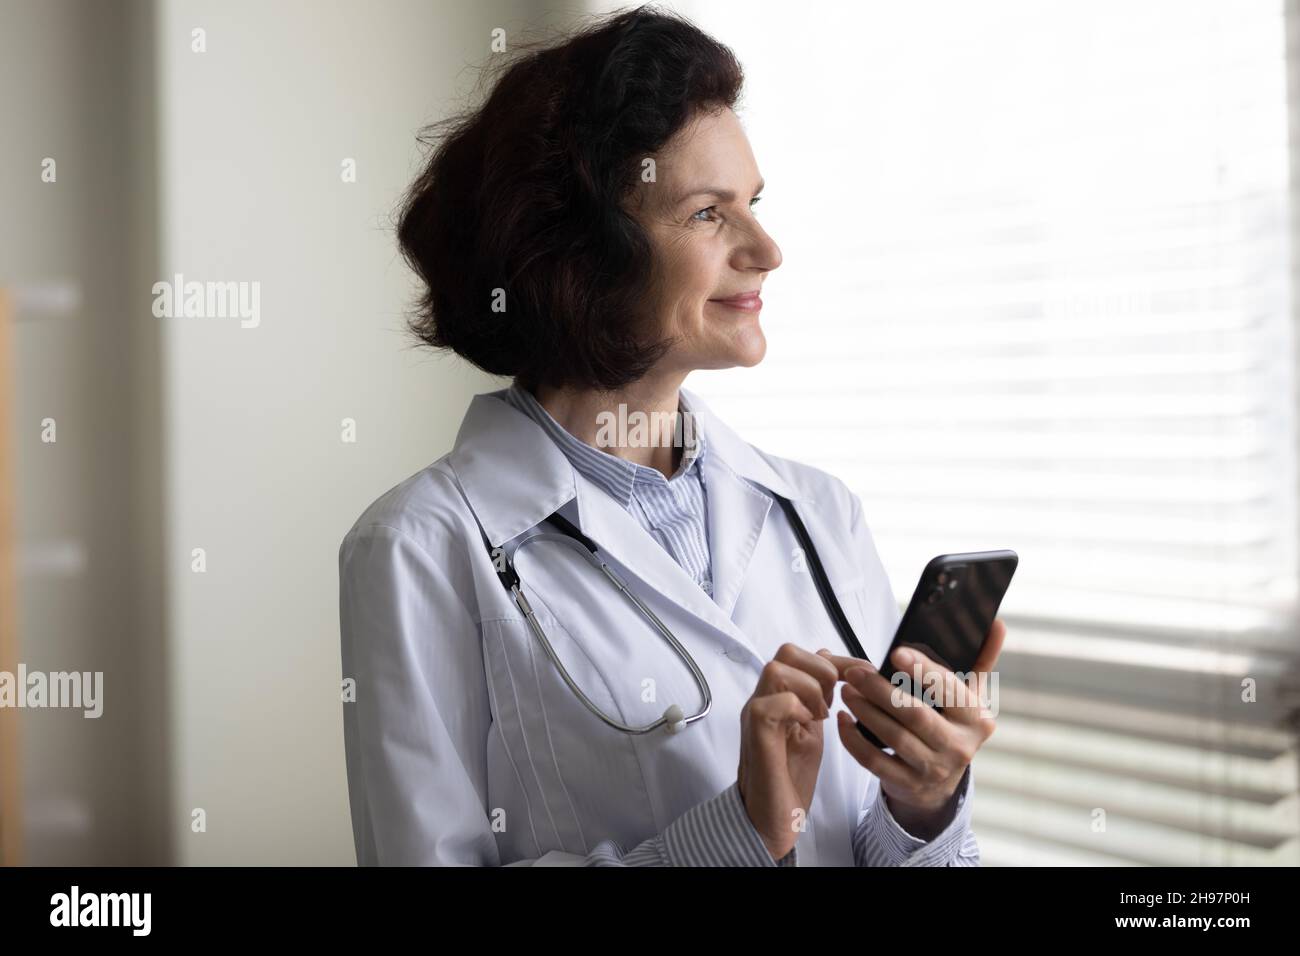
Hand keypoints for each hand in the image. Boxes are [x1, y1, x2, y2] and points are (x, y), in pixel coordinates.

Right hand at [736, 643, 836, 861]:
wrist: (770, 819)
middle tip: (834, 701)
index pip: (800, 655)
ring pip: (775, 670)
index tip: (863, 673)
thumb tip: (829, 661)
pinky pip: (768, 705)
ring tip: (821, 715)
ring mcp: (756, 717)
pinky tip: (808, 724)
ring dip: (809, 687)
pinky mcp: (756, 737)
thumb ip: (817, 698)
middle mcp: (763, 701)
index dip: (836, 660)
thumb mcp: (812, 730)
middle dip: (821, 669)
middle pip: (785, 653)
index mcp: (777, 697)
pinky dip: (794, 707)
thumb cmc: (789, 779)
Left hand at [818, 618, 1005, 835]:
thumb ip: (981, 660)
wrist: (940, 782)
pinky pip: (874, 762)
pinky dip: (854, 740)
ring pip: (893, 737)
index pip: (949, 690)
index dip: (923, 671)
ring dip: (865, 711)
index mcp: (976, 719)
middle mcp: (959, 747)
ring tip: (847, 689)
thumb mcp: (970, 697)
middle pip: (915, 714)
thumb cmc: (951, 724)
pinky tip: (843, 719)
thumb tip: (997, 624)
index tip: (896, 653)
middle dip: (881, 690)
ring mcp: (933, 769)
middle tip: (855, 671)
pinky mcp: (908, 784)